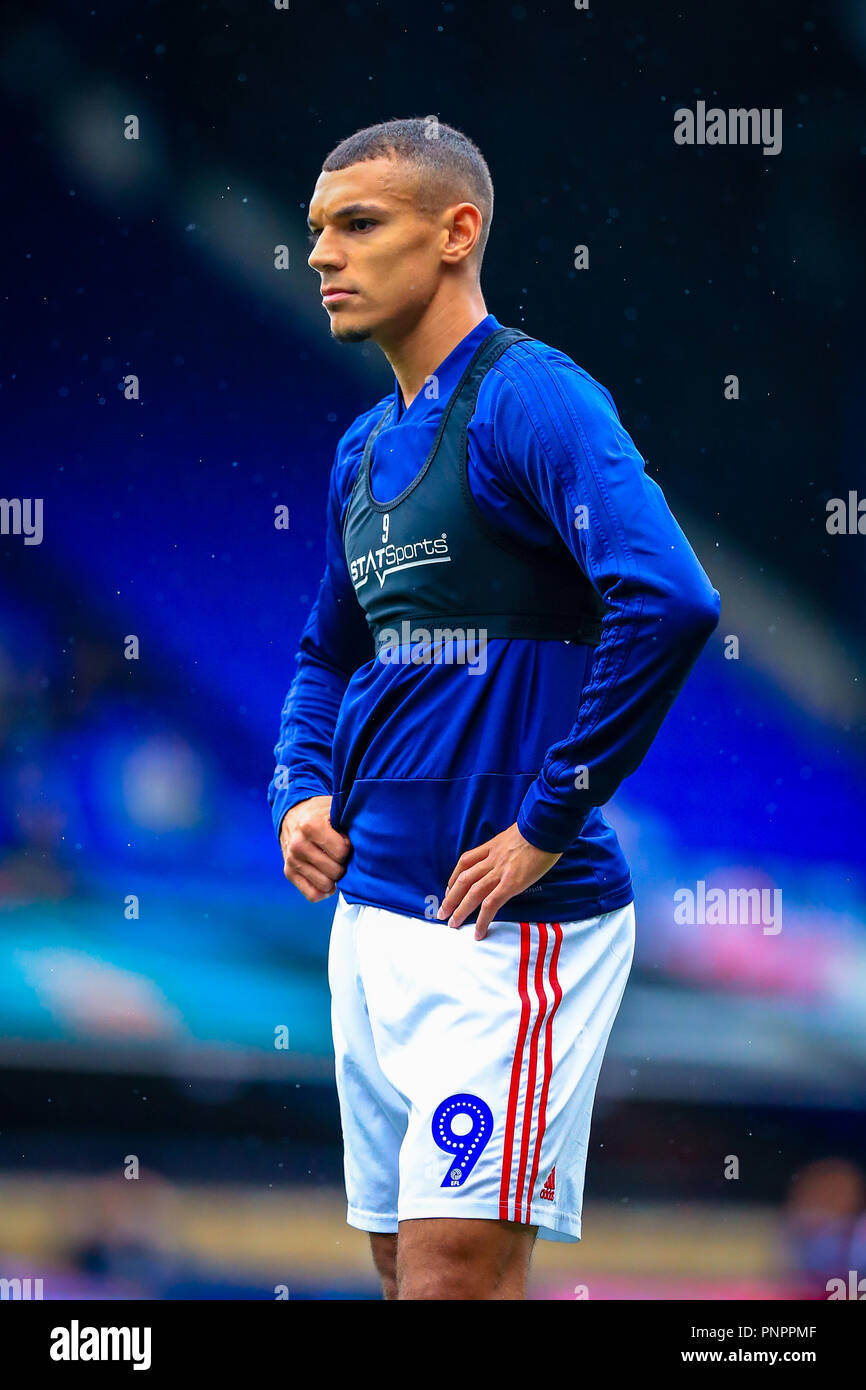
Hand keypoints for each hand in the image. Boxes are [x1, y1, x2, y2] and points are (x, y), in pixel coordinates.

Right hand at [279, 795, 351, 901]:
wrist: (294, 814)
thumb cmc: (321, 814)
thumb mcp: (334, 811)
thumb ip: (349, 827)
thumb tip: (366, 847)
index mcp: (310, 826)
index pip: (342, 852)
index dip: (349, 849)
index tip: (346, 842)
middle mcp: (298, 845)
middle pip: (335, 872)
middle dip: (343, 865)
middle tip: (341, 856)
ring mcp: (291, 861)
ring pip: (325, 885)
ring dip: (334, 879)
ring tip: (334, 865)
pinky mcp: (289, 873)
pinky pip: (313, 895)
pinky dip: (324, 891)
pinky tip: (327, 878)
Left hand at [437, 822, 560, 940]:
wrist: (546, 826)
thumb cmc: (538, 828)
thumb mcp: (517, 833)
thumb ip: (509, 846)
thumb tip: (511, 854)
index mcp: (492, 846)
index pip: (465, 862)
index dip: (454, 877)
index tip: (450, 890)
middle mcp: (491, 859)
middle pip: (463, 880)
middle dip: (451, 898)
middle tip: (443, 913)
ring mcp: (499, 871)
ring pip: (472, 893)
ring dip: (460, 910)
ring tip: (453, 924)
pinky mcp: (511, 883)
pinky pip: (491, 904)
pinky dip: (482, 919)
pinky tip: (478, 931)